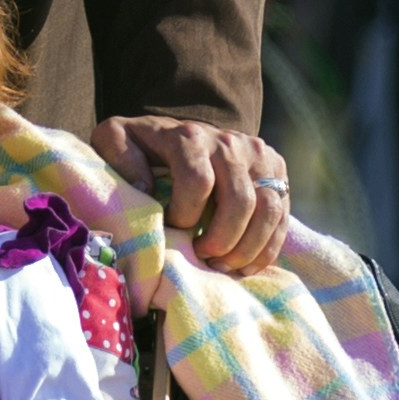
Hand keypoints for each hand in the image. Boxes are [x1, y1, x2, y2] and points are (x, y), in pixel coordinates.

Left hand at [102, 114, 291, 273]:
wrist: (183, 134)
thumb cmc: (143, 148)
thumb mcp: (116, 140)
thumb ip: (118, 155)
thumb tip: (147, 189)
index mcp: (189, 136)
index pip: (198, 182)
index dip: (186, 216)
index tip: (173, 229)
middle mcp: (230, 142)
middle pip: (239, 201)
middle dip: (221, 240)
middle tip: (204, 258)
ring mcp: (259, 155)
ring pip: (268, 210)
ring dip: (248, 248)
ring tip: (224, 265)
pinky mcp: (277, 171)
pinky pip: (282, 215)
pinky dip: (268, 247)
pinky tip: (246, 264)